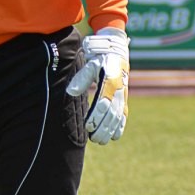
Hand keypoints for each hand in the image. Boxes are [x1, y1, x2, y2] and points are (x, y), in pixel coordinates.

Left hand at [65, 27, 129, 143]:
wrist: (116, 53)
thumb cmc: (99, 59)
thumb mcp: (90, 65)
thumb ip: (81, 79)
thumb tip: (70, 92)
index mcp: (109, 82)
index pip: (103, 103)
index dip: (96, 116)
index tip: (87, 126)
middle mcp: (119, 90)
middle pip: (111, 114)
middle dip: (103, 128)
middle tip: (93, 139)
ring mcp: (123, 95)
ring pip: (118, 117)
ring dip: (110, 130)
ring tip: (100, 141)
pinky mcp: (124, 98)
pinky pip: (123, 115)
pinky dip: (120, 126)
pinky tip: (114, 137)